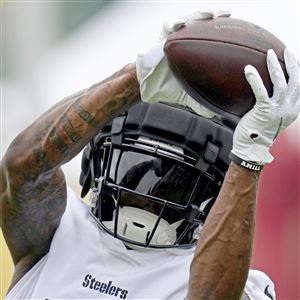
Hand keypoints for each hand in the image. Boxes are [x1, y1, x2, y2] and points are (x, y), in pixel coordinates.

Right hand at [136, 10, 229, 117]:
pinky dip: (171, 23)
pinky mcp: (162, 36)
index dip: (225, 35)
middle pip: (204, 26)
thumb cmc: (169, 87)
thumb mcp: (187, 96)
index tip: (238, 32)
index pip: (212, 41)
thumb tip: (212, 114)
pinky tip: (175, 24)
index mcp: (197, 55)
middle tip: (225, 16)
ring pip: (189, 21)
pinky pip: (167, 26)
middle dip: (215, 20)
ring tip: (209, 14)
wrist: (150, 85)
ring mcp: (176, 38)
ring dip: (198, 16)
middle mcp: (188, 43)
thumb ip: (200, 104)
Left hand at [231, 48, 299, 165]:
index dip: (299, 71)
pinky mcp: (264, 111)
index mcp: (293, 110)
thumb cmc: (258, 133)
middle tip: (286, 49)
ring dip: (275, 66)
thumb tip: (267, 94)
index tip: (294, 59)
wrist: (252, 149)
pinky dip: (255, 79)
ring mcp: (278, 110)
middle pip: (296, 81)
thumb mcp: (272, 118)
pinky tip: (248, 69)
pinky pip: (261, 91)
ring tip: (269, 54)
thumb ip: (275, 106)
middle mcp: (289, 108)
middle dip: (293, 63)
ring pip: (281, 83)